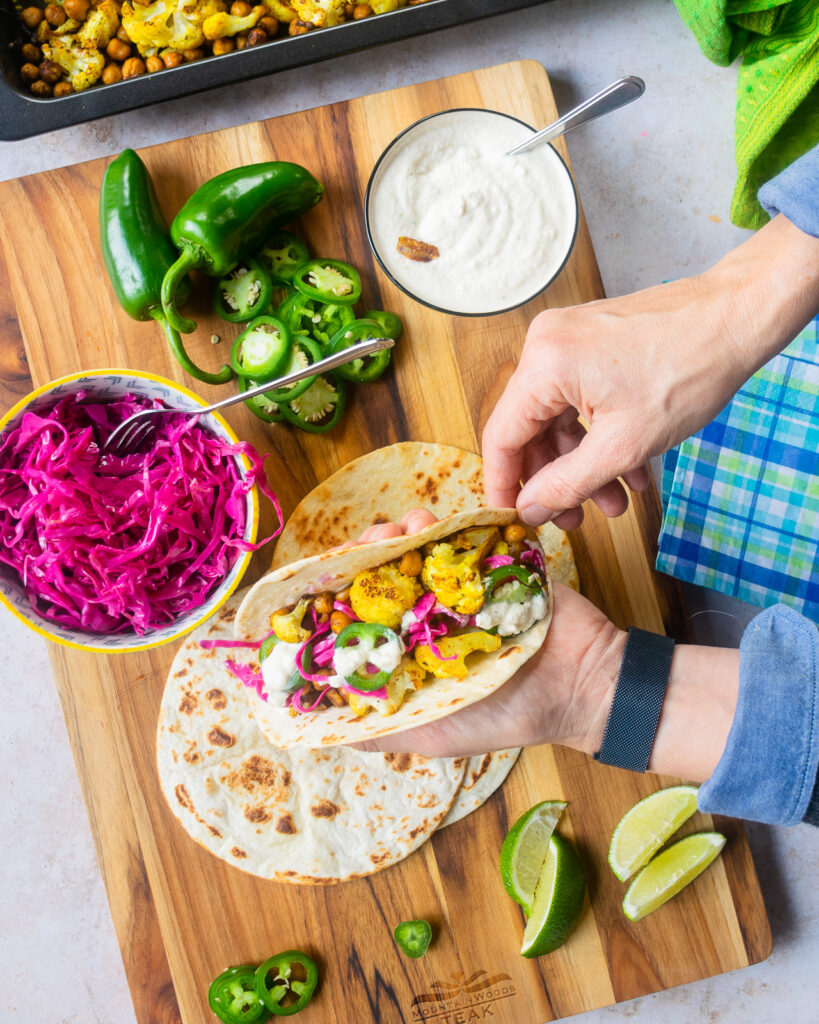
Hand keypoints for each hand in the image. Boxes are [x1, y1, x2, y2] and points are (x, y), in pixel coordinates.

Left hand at [349, 509, 623, 757]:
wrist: (584, 684)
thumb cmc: (510, 717)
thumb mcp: (438, 733)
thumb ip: (388, 728)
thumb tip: (327, 731)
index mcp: (412, 650)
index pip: (362, 619)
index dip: (338, 597)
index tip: (323, 584)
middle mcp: (430, 615)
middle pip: (383, 575)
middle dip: (366, 556)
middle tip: (365, 548)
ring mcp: (460, 586)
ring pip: (416, 548)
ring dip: (399, 533)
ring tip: (398, 531)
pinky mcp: (493, 562)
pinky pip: (461, 535)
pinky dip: (442, 524)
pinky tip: (429, 523)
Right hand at [482, 214, 818, 528]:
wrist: (737, 317)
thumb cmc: (690, 367)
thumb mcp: (624, 445)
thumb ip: (567, 483)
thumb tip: (530, 508)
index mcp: (544, 364)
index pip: (502, 437)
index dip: (504, 485)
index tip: (513, 517)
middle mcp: (547, 345)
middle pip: (530, 429)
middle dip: (555, 479)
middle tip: (573, 518)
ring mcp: (568, 339)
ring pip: (559, 418)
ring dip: (583, 464)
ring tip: (614, 500)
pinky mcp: (591, 341)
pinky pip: (579, 399)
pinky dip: (598, 436)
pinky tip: (628, 468)